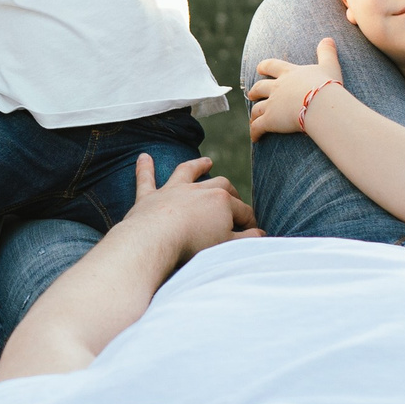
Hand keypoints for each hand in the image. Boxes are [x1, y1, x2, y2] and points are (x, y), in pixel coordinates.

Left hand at [111, 154, 258, 265]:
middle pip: (220, 185)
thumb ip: (246, 239)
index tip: (253, 232)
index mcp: (221, 200)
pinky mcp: (149, 198)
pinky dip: (145, 168)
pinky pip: (147, 179)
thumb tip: (261, 233)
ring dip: (197, 166)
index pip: (243, 211)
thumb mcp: (227, 246)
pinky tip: (144, 157)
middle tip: (236, 201)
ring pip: (187, 172)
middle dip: (230, 191)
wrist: (155, 241)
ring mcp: (173, 191)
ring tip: (206, 162)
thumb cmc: (194, 245)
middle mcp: (198, 189)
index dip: (250, 223)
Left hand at [246, 38, 343, 141]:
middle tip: (251, 94)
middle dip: (254, 91)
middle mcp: (277, 87)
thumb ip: (327, 52)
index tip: (259, 68)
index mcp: (288, 73)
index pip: (271, 66)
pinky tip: (255, 138)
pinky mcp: (270, 120)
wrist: (320, 104)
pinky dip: (255, 132)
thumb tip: (328, 39)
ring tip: (253, 118)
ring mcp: (271, 104)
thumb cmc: (326, 85)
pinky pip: (258, 127)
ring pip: (256, 108)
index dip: (264, 67)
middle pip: (260, 87)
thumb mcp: (329, 65)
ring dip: (254, 113)